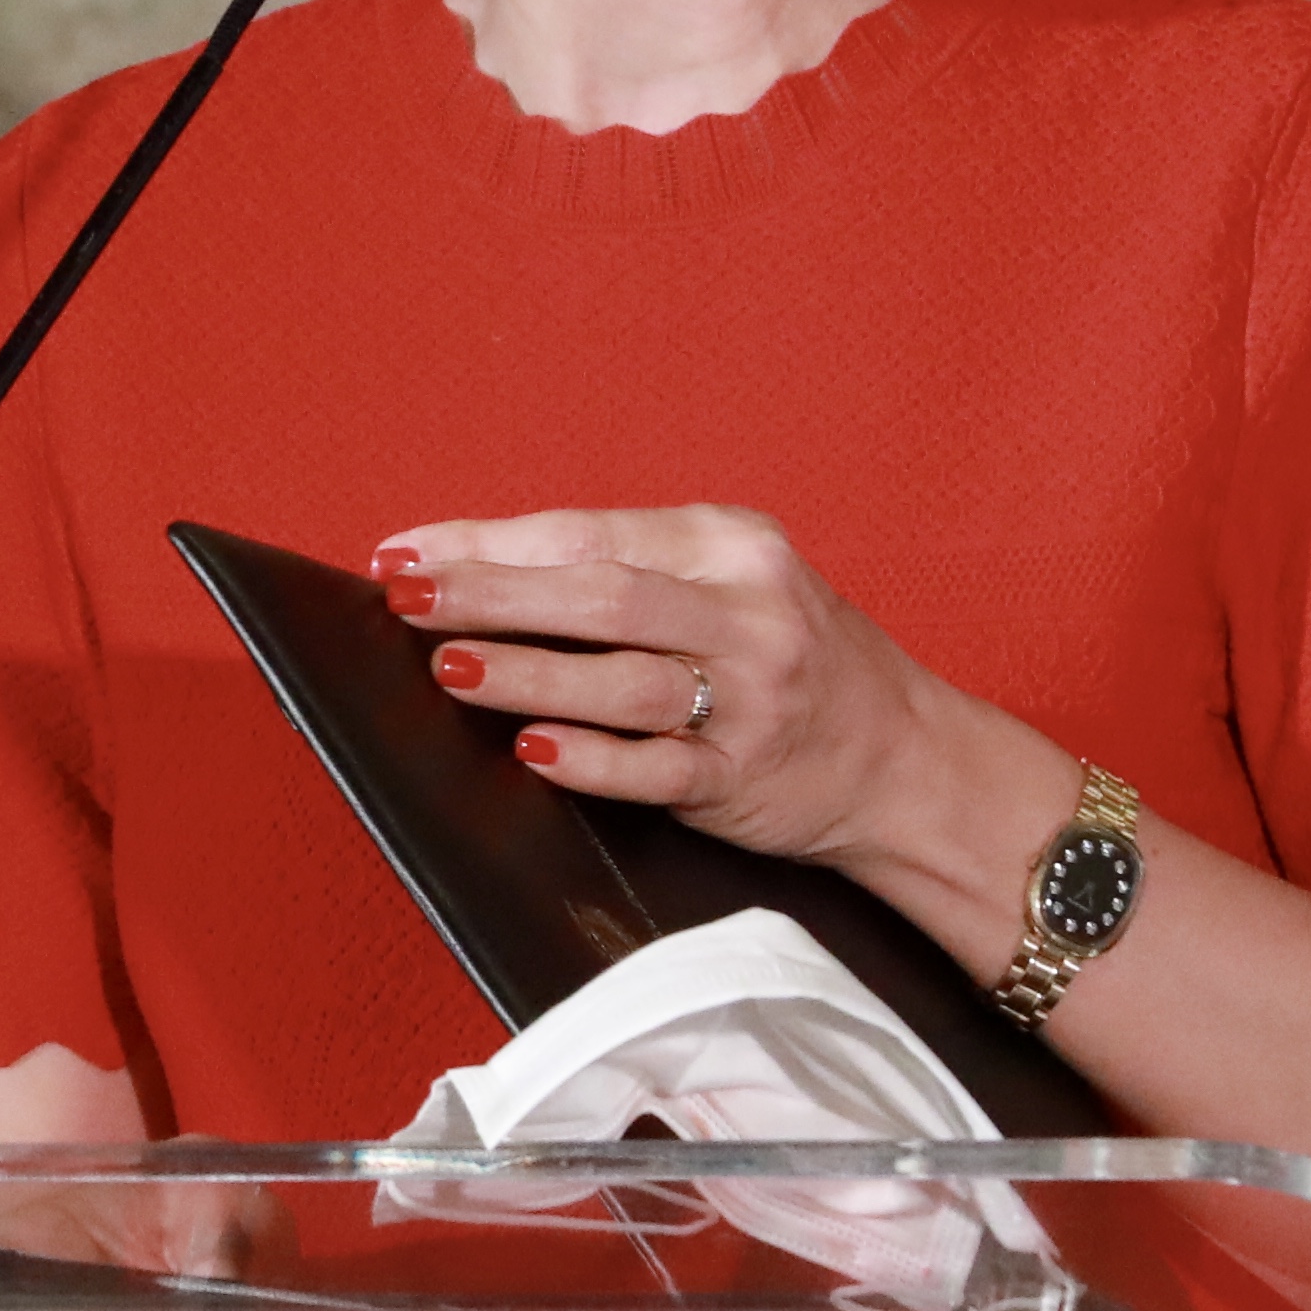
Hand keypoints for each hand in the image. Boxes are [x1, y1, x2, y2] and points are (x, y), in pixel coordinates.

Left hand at [369, 505, 1059, 878]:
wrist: (906, 760)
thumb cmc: (788, 660)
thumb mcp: (729, 585)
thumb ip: (628, 572)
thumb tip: (474, 573)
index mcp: (730, 544)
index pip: (587, 531)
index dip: (487, 542)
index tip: (404, 551)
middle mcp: (747, 610)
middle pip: (600, 592)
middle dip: (490, 593)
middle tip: (406, 598)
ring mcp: (753, 698)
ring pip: (624, 678)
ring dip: (528, 672)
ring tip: (450, 667)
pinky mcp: (748, 779)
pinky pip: (659, 769)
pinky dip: (591, 759)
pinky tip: (532, 751)